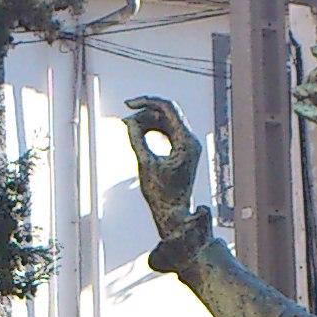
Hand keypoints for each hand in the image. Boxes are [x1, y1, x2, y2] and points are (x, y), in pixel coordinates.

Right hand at [122, 97, 202, 236]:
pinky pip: (166, 132)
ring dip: (146, 122)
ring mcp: (188, 145)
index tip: (128, 104)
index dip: (147, 102)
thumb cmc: (161, 194)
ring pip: (166, 122)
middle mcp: (191, 140)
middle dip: (144, 114)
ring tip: (128, 128)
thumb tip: (128, 121)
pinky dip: (152, 130)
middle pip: (167, 114)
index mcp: (186, 141)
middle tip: (125, 121)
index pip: (168, 108)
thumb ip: (136, 139)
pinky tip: (137, 133)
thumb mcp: (145, 164)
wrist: (174, 214)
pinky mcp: (182, 150)